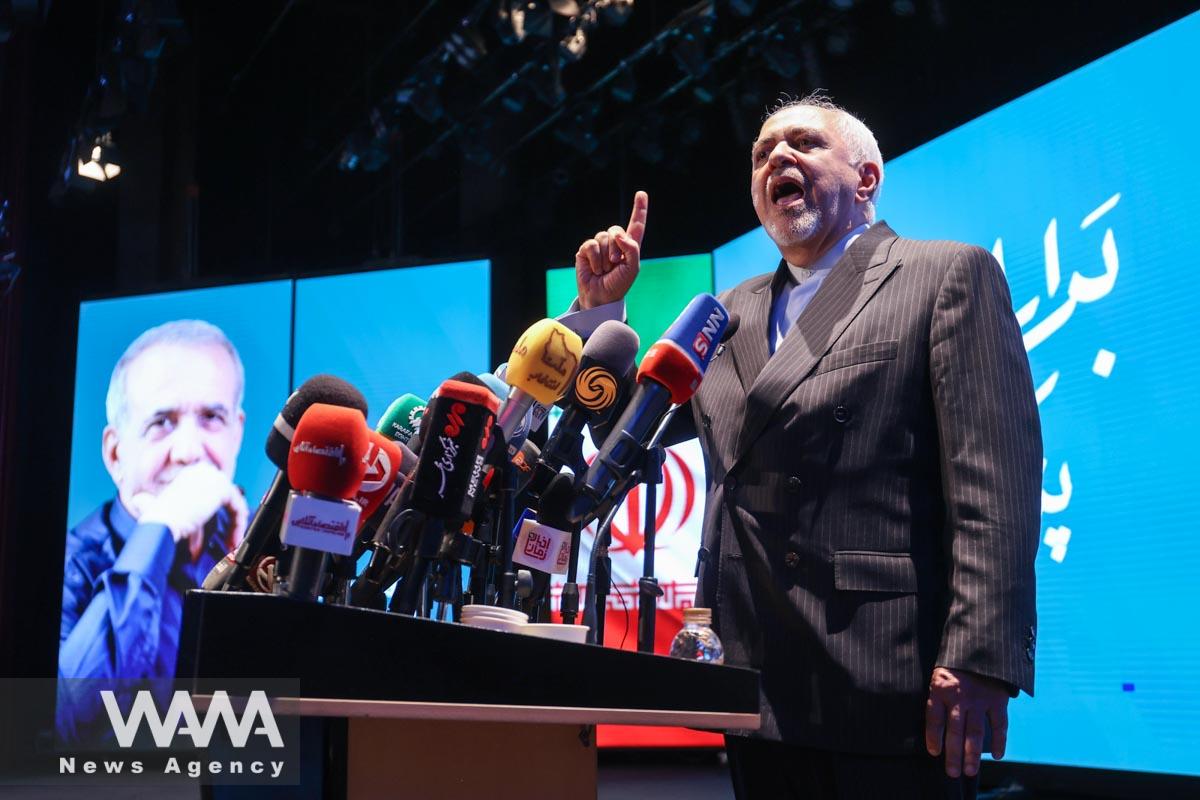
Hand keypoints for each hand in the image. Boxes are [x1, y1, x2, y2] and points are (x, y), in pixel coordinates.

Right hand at [130, 462, 243, 553]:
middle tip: (226, 540)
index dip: (212, 514)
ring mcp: (214, 478)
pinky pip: (238, 508)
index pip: (210, 493)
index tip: (212, 532)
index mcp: (188, 474)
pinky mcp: (223, 489)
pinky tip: (232, 539)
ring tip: (229, 543)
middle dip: (227, 520)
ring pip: (233, 503)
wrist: (160, 523)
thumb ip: (154, 503)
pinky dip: (237, 526)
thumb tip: (137, 501)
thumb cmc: (156, 519)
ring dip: (233, 526)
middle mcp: (202, 471)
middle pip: (224, 497)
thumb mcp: (155, 507)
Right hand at [575, 190, 647, 308]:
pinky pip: (591, 245)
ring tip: (604, 270)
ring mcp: (600, 246)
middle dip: (616, 247)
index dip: (639, 209)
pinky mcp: (586, 251)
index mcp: (629, 246)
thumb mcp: (632, 268)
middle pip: (616, 229)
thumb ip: (631, 248)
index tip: (641, 194)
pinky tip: (594, 269)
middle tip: (615, 264)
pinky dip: (594, 258)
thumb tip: (617, 233)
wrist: (600, 297)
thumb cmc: (618, 285)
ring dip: (605, 257)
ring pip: (603, 237)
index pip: (636, 224)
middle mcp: (615, 243)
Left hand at [925, 666, 1009, 777]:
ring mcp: (979, 699)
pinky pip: (999, 724)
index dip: (934, 737)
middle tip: (953, 772)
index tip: (934, 753)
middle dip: (953, 754)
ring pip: (975, 732)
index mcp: (940, 689)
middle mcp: (959, 696)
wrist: (979, 646)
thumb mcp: (940, 675)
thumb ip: (938, 696)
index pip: (934, 718)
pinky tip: (996, 755)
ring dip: (972, 754)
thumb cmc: (955, 665)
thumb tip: (937, 725)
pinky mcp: (997, 699)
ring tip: (970, 771)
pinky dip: (999, 741)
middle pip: (955, 731)